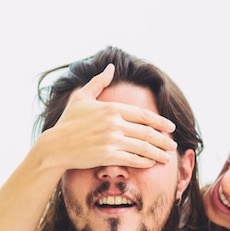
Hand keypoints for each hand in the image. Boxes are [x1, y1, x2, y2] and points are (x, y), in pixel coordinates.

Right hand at [44, 64, 176, 171]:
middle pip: (147, 132)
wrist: (56, 146)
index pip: (143, 115)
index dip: (160, 122)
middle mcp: (114, 124)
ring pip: (143, 147)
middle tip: (173, 144)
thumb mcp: (82, 97)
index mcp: (111, 108)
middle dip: (163, 139)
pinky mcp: (108, 156)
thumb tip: (111, 67)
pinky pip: (132, 159)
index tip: (170, 127)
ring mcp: (112, 140)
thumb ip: (99, 82)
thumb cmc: (68, 122)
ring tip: (167, 157)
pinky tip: (151, 164)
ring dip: (158, 153)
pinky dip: (144, 162)